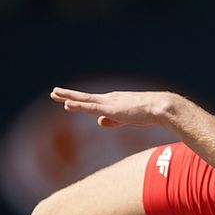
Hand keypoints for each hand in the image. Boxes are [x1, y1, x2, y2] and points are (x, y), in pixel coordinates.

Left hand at [49, 87, 176, 127]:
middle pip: (85, 97)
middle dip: (69, 95)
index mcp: (115, 101)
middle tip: (54, 92)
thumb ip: (113, 121)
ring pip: (84, 99)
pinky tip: (66, 105)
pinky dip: (78, 105)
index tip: (67, 101)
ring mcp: (109, 103)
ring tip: (54, 93)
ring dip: (69, 97)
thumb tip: (98, 122)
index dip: (80, 101)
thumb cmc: (150, 113)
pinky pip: (90, 107)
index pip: (94, 101)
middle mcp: (110, 99)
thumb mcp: (128, 118)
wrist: (161, 108)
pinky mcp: (110, 109)